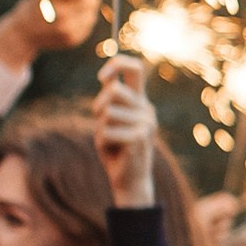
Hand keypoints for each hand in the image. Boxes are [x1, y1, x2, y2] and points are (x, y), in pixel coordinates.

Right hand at [0, 0, 100, 72]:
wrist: (25, 31)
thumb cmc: (39, 4)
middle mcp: (58, 13)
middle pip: (90, 2)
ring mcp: (65, 29)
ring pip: (91, 15)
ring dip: (88, 10)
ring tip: (76, 9)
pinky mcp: (72, 40)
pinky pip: (88, 27)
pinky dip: (84, 22)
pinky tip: (73, 20)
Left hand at [92, 54, 157, 207]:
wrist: (129, 180)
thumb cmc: (116, 149)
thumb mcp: (110, 120)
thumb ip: (110, 100)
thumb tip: (107, 79)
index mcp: (141, 101)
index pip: (135, 68)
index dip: (116, 64)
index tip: (101, 77)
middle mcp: (147, 109)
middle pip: (113, 89)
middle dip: (98, 105)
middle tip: (99, 120)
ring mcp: (146, 122)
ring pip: (107, 112)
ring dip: (100, 127)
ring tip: (109, 140)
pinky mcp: (140, 137)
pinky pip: (107, 130)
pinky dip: (102, 141)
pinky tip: (112, 150)